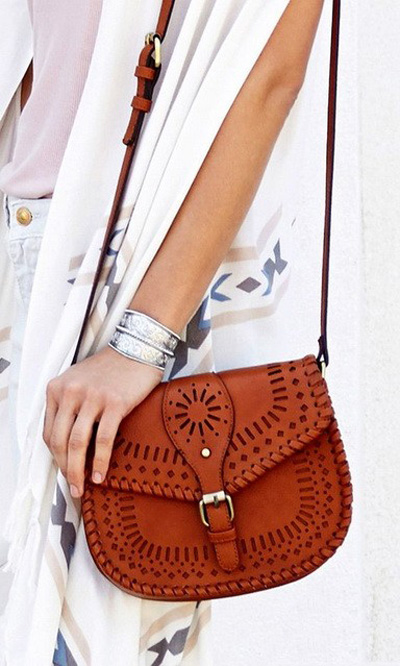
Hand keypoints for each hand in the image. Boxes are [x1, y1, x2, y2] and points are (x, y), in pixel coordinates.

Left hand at [42, 345, 162, 497]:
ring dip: (79, 470)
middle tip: (73, 485)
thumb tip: (68, 443)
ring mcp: (92, 397)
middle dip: (65, 469)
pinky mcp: (114, 403)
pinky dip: (100, 461)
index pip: (49, 432)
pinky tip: (101, 473)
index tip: (64, 470)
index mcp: (57, 388)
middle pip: (60, 441)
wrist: (137, 348)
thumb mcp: (79, 381)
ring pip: (77, 443)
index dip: (55, 457)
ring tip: (84, 485)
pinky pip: (103, 439)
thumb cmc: (111, 368)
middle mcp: (70, 392)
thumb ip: (69, 404)